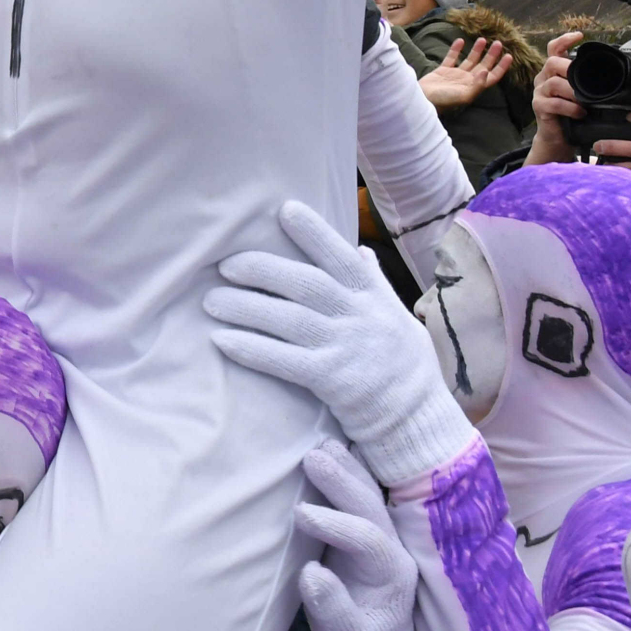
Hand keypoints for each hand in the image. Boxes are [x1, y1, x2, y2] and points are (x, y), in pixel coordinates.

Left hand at [206, 200, 474, 486]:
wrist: (419, 422)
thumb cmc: (405, 367)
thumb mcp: (397, 318)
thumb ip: (375, 285)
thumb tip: (360, 252)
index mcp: (373, 297)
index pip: (342, 256)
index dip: (314, 232)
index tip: (286, 209)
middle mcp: (360, 316)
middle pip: (304, 283)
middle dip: (261, 270)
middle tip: (225, 265)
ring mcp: (346, 348)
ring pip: (287, 319)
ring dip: (245, 307)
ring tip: (210, 301)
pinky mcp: (332, 380)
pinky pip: (283, 360)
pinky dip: (251, 348)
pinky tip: (222, 340)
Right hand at [295, 441, 418, 630]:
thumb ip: (331, 608)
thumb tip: (309, 573)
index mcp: (395, 576)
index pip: (369, 541)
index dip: (336, 525)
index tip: (300, 514)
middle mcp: (395, 550)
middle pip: (373, 508)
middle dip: (344, 482)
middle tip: (312, 458)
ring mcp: (382, 538)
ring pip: (369, 496)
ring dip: (347, 469)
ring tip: (322, 444)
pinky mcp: (365, 532)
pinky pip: (359, 496)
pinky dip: (346, 472)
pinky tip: (330, 450)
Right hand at [417, 36, 508, 109]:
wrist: (421, 98)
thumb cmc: (443, 100)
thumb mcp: (463, 96)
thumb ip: (477, 85)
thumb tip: (486, 72)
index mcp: (474, 87)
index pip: (492, 76)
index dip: (501, 67)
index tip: (509, 55)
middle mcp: (467, 80)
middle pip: (483, 65)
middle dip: (492, 55)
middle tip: (498, 43)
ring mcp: (455, 75)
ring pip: (469, 60)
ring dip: (477, 50)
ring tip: (482, 39)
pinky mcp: (443, 71)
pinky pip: (452, 57)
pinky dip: (456, 49)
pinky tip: (460, 41)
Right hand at [523, 31, 584, 162]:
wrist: (559, 138)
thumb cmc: (572, 114)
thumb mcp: (580, 93)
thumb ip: (585, 81)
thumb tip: (609, 71)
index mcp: (554, 71)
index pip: (554, 48)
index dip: (564, 40)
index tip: (579, 36)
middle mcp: (544, 78)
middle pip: (552, 62)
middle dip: (569, 69)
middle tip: (584, 79)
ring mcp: (539, 92)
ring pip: (554, 82)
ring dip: (573, 91)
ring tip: (586, 101)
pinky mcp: (539, 107)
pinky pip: (554, 103)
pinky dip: (570, 107)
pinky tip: (580, 112)